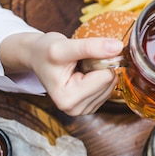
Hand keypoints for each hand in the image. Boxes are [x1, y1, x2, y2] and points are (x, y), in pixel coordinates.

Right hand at [0, 32, 123, 115]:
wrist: (37, 57)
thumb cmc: (46, 52)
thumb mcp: (65, 46)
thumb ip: (91, 47)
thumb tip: (117, 47)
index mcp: (67, 99)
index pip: (106, 77)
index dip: (97, 61)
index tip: (79, 58)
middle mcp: (76, 109)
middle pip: (110, 81)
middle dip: (98, 67)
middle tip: (79, 63)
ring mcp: (84, 109)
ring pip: (111, 84)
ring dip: (98, 71)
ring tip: (79, 68)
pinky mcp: (91, 105)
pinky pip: (109, 87)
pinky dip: (99, 77)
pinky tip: (83, 74)